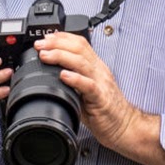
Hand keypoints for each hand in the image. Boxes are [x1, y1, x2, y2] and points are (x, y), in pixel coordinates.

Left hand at [34, 32, 141, 151]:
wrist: (124, 126)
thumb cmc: (105, 110)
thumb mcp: (86, 89)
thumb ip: (73, 79)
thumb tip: (52, 74)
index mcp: (96, 67)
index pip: (80, 43)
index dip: (62, 37)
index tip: (45, 37)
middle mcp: (99, 71)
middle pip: (79, 48)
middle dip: (57, 44)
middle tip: (40, 45)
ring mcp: (101, 83)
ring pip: (81, 63)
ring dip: (60, 56)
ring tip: (45, 56)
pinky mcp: (101, 99)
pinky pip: (89, 85)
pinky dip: (75, 79)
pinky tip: (63, 76)